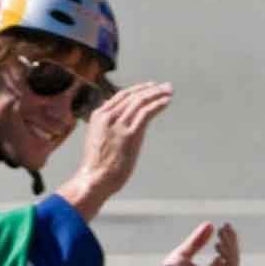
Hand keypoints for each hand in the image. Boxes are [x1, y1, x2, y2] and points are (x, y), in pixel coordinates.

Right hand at [56, 81, 172, 221]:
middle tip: (165, 86)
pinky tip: (166, 101)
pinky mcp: (130, 134)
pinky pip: (146, 112)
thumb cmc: (97, 165)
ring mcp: (119, 125)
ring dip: (157, 94)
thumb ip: (106, 126)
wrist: (95, 179)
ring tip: (169, 91)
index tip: (150, 86)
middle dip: (150, 89)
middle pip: (132, 96)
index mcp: (99, 116)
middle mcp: (108, 116)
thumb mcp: (98, 139)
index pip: (121, 96)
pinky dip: (158, 104)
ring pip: (140, 101)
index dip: (137, 89)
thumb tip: (114, 118)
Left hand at [135, 221, 240, 265]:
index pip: (226, 256)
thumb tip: (210, 224)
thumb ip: (196, 242)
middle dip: (231, 245)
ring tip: (219, 243)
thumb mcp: (182, 255)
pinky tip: (218, 258)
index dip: (228, 241)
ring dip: (230, 256)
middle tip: (224, 231)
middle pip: (233, 261)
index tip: (225, 226)